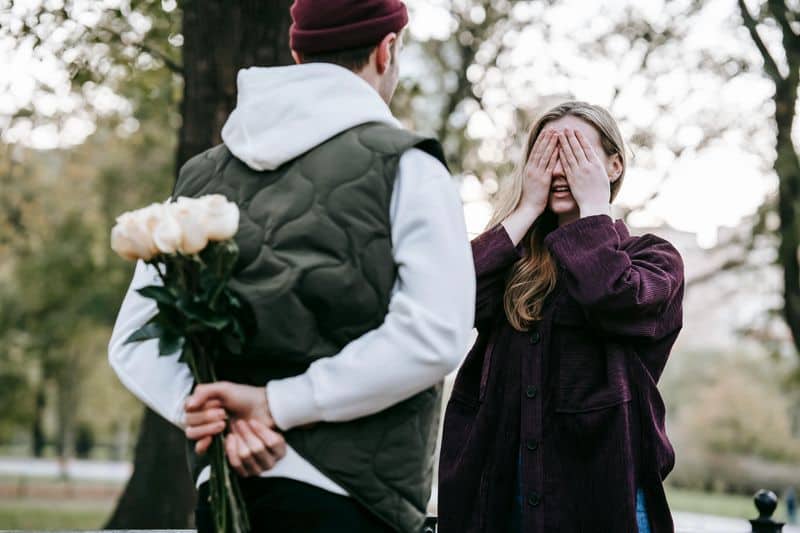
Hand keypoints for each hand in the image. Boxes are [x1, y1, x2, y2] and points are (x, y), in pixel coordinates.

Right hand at [185, 381, 274, 453]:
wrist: (263, 410)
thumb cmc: (245, 397)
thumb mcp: (224, 388)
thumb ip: (204, 392)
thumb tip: (188, 405)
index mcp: (202, 403)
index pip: (187, 408)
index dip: (199, 407)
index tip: (217, 403)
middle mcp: (201, 418)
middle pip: (188, 422)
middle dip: (205, 417)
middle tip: (224, 413)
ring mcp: (207, 431)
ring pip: (192, 434)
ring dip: (206, 428)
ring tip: (224, 423)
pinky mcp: (215, 444)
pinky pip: (199, 449)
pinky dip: (203, 444)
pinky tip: (212, 438)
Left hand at [225, 419, 286, 476]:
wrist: (252, 443)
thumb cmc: (260, 432)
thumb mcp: (268, 427)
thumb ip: (266, 422)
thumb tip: (256, 420)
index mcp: (280, 451)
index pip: (273, 442)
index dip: (261, 431)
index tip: (252, 421)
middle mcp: (270, 463)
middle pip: (257, 448)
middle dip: (246, 433)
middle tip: (240, 423)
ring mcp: (257, 470)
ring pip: (245, 455)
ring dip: (238, 440)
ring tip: (235, 429)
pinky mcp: (245, 474)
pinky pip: (235, 462)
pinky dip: (230, 449)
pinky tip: (230, 437)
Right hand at [502, 129, 558, 244]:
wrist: (527, 208)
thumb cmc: (531, 198)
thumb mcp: (531, 182)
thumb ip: (535, 173)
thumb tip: (540, 166)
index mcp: (528, 168)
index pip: (535, 151)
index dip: (541, 140)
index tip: (546, 131)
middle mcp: (531, 169)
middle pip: (539, 150)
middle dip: (546, 138)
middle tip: (553, 128)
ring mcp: (536, 174)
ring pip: (544, 155)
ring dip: (550, 143)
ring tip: (556, 133)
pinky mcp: (542, 180)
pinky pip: (549, 165)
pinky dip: (553, 156)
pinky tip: (559, 148)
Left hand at [558, 129, 610, 217]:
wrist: (595, 205)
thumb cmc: (600, 194)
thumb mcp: (603, 177)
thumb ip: (598, 167)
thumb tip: (595, 160)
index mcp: (597, 165)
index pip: (587, 148)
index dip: (581, 138)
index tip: (576, 131)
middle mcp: (588, 166)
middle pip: (578, 148)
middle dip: (571, 137)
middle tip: (566, 128)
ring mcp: (579, 172)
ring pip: (570, 154)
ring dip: (564, 143)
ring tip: (560, 134)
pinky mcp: (572, 178)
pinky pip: (566, 164)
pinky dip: (561, 155)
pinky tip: (557, 149)